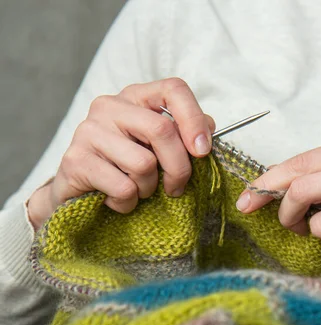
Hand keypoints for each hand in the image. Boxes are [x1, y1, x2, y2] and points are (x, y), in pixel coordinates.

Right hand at [27, 78, 214, 229]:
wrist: (79, 189)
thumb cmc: (127, 165)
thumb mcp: (160, 147)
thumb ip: (185, 134)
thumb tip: (208, 130)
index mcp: (136, 96)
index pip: (174, 89)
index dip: (194, 119)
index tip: (203, 151)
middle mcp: (110, 106)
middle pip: (162, 130)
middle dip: (179, 168)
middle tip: (177, 187)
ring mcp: (89, 130)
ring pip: (143, 164)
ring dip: (149, 188)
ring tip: (139, 189)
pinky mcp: (76, 160)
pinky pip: (123, 187)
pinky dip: (129, 202)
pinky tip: (119, 198)